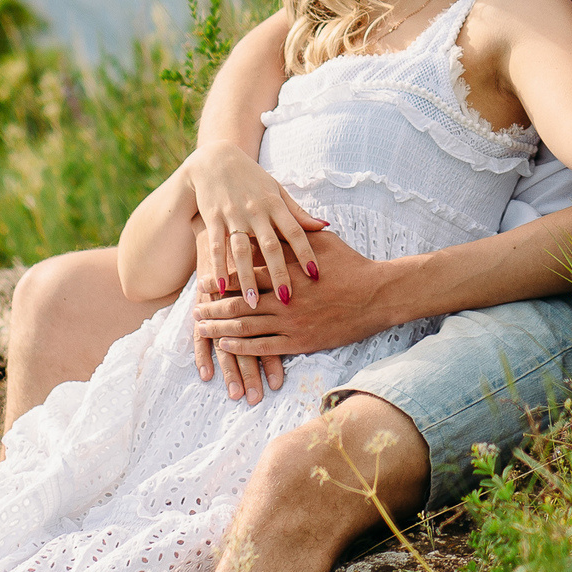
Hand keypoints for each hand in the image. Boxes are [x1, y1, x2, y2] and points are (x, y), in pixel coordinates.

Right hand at [186, 140, 326, 311]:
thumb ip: (298, 213)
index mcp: (275, 204)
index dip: (306, 253)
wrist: (215, 160)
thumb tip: (325, 227)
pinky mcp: (213, 218)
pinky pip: (216, 247)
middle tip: (287, 300)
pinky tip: (220, 288)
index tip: (316, 275)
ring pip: (242, 251)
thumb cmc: (252, 179)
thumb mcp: (277, 191)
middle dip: (279, 274)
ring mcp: (233, 215)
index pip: (296, 232)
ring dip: (247, 278)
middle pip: (271, 247)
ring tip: (253, 303)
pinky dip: (218, 267)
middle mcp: (256, 211)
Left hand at [191, 225, 398, 381]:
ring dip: (220, 329)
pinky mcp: (300, 341)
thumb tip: (275, 224)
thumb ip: (296, 236)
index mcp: (287, 272)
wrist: (376, 294)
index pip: (246, 276)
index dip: (223, 279)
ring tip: (201, 329)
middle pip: (239, 304)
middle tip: (194, 308)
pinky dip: (242, 347)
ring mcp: (292, 322)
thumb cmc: (351, 264)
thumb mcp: (323, 242)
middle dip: (213, 307)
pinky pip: (264, 347)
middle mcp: (285, 299)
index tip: (203, 281)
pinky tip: (226, 346)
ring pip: (247, 327)